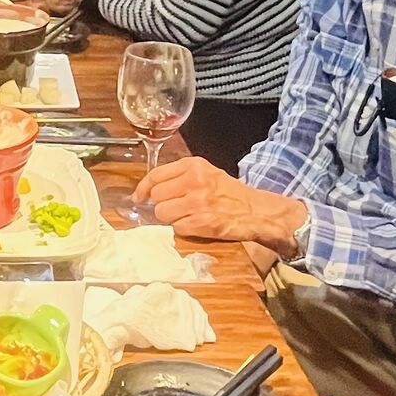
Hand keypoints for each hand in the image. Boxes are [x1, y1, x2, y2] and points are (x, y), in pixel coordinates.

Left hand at [136, 156, 302, 250]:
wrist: (256, 211)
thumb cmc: (229, 193)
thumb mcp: (207, 173)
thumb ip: (180, 176)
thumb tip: (150, 189)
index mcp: (194, 166)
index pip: (156, 175)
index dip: (143, 188)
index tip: (139, 197)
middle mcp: (195, 181)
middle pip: (156, 196)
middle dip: (162, 204)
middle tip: (177, 207)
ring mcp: (198, 202)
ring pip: (162, 213)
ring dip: (171, 218)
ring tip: (187, 216)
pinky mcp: (202, 222)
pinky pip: (176, 228)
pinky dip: (183, 229)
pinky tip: (196, 224)